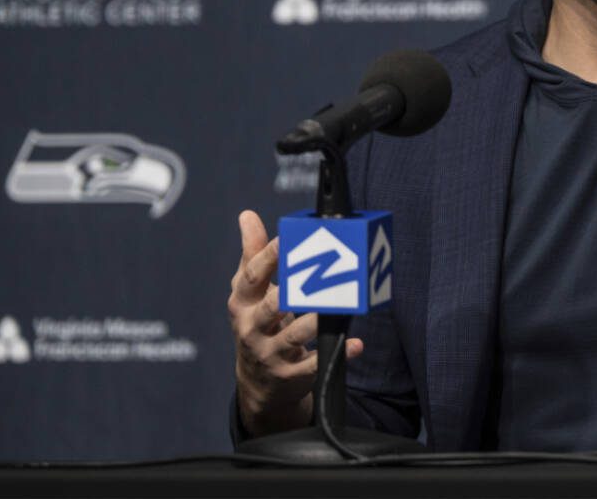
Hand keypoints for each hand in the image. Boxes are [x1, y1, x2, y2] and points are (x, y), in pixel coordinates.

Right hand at [227, 209, 363, 435]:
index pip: (252, 277)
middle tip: (316, 272)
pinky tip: (355, 343)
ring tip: (336, 306)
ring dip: (315, 321)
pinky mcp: (291, 375)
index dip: (269, 257)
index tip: (287, 237)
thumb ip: (253, 254)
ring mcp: (271, 353)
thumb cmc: (257, 322)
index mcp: (241, 303)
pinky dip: (337, 352)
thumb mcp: (249, 292)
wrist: (257, 382)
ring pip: (295, 335)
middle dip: (292, 290)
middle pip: (272, 307)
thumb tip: (247, 215)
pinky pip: (315, 364)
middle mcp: (251, 329)